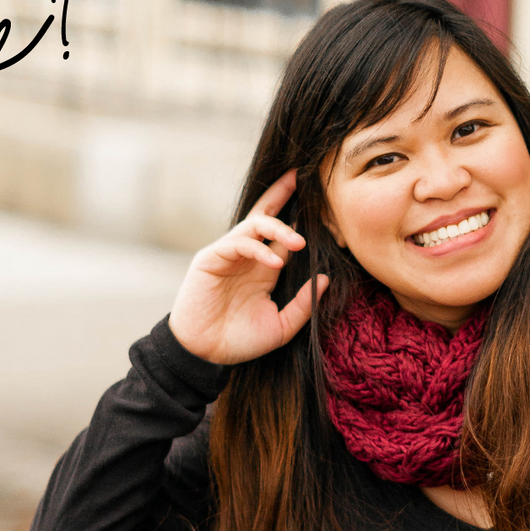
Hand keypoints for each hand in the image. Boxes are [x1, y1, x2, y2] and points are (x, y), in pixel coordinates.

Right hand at [168, 169, 328, 365]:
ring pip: (254, 224)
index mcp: (264, 268)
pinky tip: (275, 262)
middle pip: (265, 214)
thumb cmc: (239, 341)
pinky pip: (238, 243)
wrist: (205, 354)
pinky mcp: (211, 258)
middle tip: (304, 176)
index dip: (300, 217)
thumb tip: (324, 279)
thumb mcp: (281, 327)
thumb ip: (303, 305)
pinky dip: (258, 248)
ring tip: (299, 242)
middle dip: (283, 192)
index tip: (322, 201)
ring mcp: (229, 255)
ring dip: (278, 228)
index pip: (283, 234)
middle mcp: (248, 256)